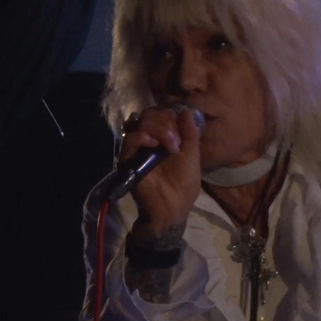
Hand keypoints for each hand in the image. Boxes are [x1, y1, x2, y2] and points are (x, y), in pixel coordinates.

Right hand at [117, 106, 201, 239]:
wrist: (173, 208)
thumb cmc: (183, 185)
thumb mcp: (192, 155)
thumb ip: (190, 134)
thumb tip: (185, 111)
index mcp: (161, 139)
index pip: (158, 113)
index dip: (169, 114)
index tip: (181, 126)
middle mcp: (146, 142)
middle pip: (148, 115)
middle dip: (166, 122)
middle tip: (177, 141)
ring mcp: (136, 150)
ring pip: (139, 123)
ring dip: (159, 129)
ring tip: (171, 146)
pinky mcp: (127, 161)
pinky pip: (129, 140)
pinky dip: (143, 136)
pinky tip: (155, 144)